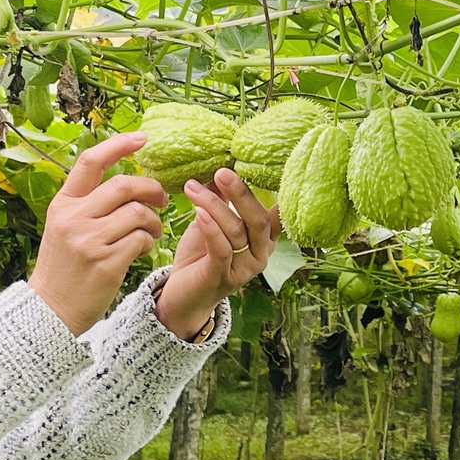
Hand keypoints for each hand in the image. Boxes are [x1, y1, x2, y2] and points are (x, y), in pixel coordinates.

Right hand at [29, 133, 166, 335]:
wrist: (51, 309)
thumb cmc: (64, 266)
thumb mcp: (64, 226)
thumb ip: (88, 203)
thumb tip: (126, 180)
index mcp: (63, 204)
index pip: (90, 162)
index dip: (118, 145)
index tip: (142, 138)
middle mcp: (74, 218)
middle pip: (123, 185)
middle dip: (150, 188)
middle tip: (162, 199)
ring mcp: (89, 241)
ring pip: (137, 214)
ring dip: (152, 221)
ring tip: (151, 232)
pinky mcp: (106, 263)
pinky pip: (140, 240)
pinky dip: (148, 242)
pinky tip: (142, 248)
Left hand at [156, 167, 280, 339]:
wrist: (183, 296)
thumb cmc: (200, 256)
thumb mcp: (211, 221)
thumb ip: (220, 198)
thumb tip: (220, 167)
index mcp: (264, 239)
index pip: (276, 213)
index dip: (274, 191)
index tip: (260, 164)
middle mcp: (261, 254)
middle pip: (257, 220)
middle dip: (241, 193)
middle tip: (223, 171)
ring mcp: (244, 269)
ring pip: (236, 232)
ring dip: (214, 205)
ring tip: (193, 187)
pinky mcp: (223, 278)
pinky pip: (221, 250)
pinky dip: (211, 229)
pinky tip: (199, 212)